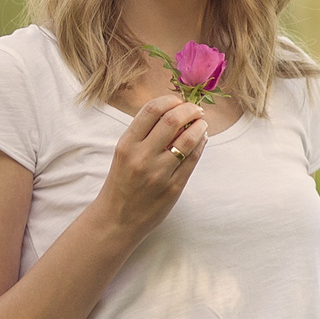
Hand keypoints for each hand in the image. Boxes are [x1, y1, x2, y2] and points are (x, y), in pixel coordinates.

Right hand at [93, 92, 208, 238]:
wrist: (117, 219)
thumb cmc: (122, 182)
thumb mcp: (124, 154)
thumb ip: (144, 134)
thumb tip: (174, 111)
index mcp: (126, 144)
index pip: (151, 110)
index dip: (169, 100)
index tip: (178, 100)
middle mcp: (141, 157)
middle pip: (172, 120)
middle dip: (189, 109)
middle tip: (196, 109)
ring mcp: (159, 173)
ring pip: (188, 140)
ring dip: (199, 126)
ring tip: (202, 123)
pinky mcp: (173, 188)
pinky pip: (193, 160)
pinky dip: (201, 145)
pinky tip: (202, 139)